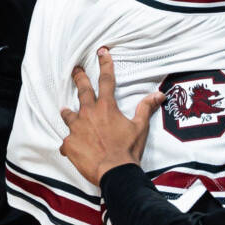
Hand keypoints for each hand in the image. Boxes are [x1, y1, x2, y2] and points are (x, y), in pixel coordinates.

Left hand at [57, 47, 155, 185]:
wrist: (114, 172)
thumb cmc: (127, 149)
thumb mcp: (139, 128)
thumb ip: (145, 108)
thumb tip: (159, 94)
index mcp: (106, 107)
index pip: (106, 80)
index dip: (104, 64)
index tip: (101, 52)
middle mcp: (88, 113)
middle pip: (82, 90)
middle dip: (79, 77)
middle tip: (75, 69)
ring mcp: (76, 128)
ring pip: (68, 115)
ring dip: (68, 113)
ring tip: (65, 111)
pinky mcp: (69, 144)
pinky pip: (67, 142)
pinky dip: (70, 144)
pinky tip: (72, 149)